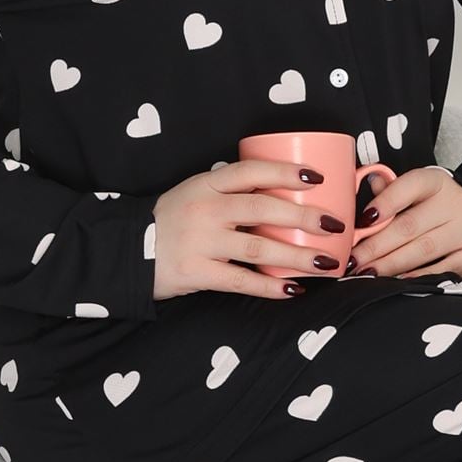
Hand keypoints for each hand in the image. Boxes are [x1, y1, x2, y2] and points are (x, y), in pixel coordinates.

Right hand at [151, 158, 351, 301]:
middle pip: (264, 209)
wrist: (128, 251)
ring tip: (326, 263)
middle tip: (334, 225)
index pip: (252, 171)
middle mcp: (205, 208)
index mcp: (206, 183)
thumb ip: (229, 192)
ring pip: (260, 248)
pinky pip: (242, 281)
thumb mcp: (194, 193)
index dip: (286, 172)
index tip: (316, 179)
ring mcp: (201, 241)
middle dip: (304, 217)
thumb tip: (282, 194)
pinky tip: (292, 290)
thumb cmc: (171, 221)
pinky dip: (270, 287)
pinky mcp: (197, 272)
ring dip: (298, 257)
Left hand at [350, 165, 461, 279]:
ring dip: (389, 265)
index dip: (384, 202)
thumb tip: (369, 182)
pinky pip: (440, 270)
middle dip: (375, 246)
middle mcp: (453, 204)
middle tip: (353, 260)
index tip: (362, 220)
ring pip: (422, 250)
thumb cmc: (442, 206)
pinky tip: (396, 282)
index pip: (409, 186)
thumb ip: (394, 190)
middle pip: (408, 226)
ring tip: (365, 273)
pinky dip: (416, 277)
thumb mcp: (422, 191)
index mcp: (436, 182)